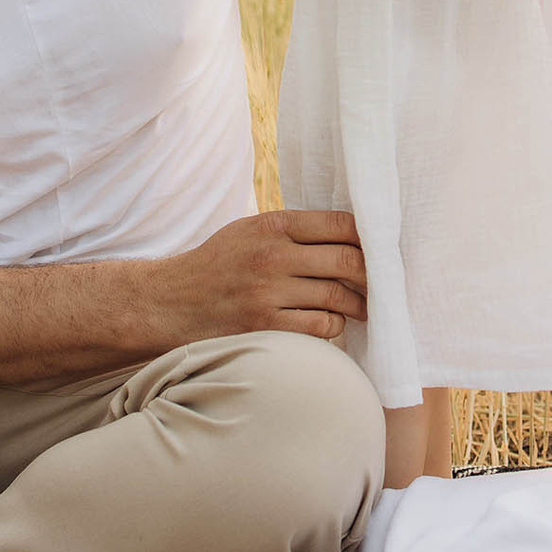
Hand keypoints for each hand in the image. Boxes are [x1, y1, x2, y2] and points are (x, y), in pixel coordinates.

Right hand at [151, 209, 367, 344]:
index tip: (381, 248)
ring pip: (338, 296)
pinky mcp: (265, 327)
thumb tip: (351, 234)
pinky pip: (321, 326)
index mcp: (272, 225)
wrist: (169, 302)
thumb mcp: (248, 231)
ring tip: (362, 306)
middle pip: (348, 261)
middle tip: (382, 283)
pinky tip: (329, 322)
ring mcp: (268, 293)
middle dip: (373, 275)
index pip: (341, 224)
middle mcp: (272, 255)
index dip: (370, 237)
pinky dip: (334, 326)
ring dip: (358, 304)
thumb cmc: (216, 266)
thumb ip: (292, 231)